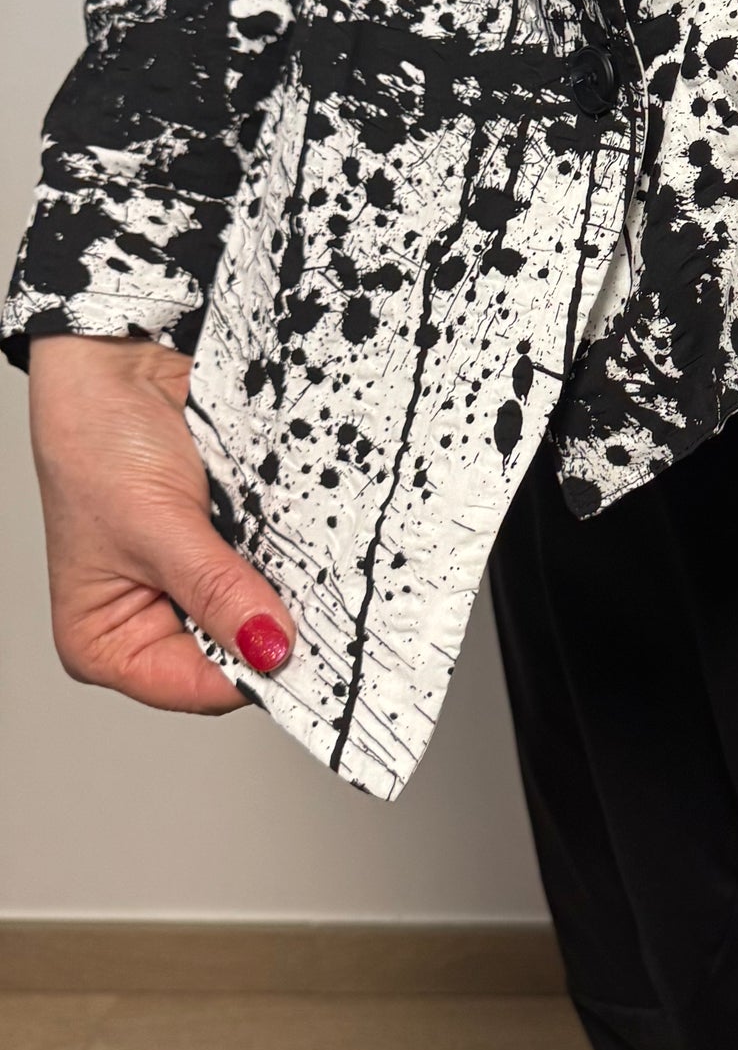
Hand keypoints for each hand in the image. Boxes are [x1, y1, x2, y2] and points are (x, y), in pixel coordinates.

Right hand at [27, 334, 295, 714]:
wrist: (121, 362)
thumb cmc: (97, 440)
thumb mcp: (156, 527)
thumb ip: (216, 590)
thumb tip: (270, 646)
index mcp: (108, 641)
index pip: (197, 687)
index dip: (253, 673)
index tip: (309, 653)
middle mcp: (152, 619)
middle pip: (237, 653)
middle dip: (278, 628)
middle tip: (328, 609)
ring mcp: (196, 582)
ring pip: (264, 610)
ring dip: (294, 590)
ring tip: (319, 568)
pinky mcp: (228, 545)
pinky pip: (276, 565)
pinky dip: (297, 555)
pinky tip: (315, 543)